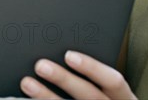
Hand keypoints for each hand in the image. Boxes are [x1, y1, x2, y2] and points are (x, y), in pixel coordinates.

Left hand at [21, 50, 135, 98]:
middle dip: (63, 79)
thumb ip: (92, 75)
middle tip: (40, 65)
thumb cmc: (102, 97)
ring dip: (46, 96)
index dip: (92, 67)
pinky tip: (25, 99)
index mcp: (122, 97)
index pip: (113, 81)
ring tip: (27, 83)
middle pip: (89, 94)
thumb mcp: (107, 90)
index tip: (69, 55)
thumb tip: (64, 53)